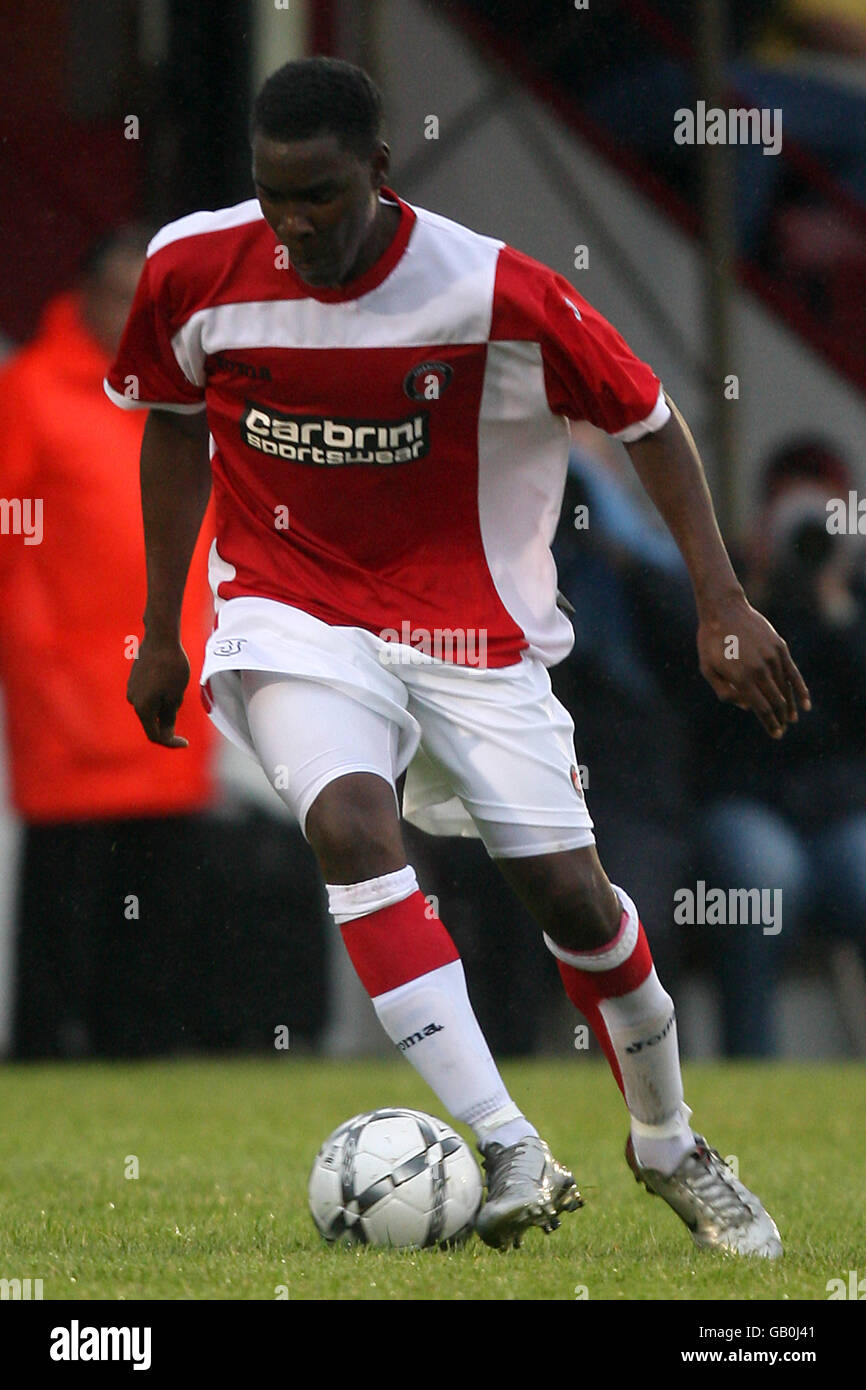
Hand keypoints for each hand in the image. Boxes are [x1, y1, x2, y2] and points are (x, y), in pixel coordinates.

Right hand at [127, 636, 190, 746]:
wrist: (161, 638)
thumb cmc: (172, 668)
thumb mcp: (176, 697)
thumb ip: (169, 717)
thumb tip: (166, 733)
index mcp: (143, 709)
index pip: (155, 736)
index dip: (171, 742)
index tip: (185, 742)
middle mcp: (133, 701)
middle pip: (152, 721)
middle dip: (169, 720)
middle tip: (183, 700)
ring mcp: (132, 689)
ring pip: (151, 707)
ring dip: (165, 705)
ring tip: (177, 684)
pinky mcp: (134, 679)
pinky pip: (148, 694)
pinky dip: (160, 695)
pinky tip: (170, 677)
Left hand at [697, 593, 810, 738]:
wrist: (724, 610)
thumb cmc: (711, 641)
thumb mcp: (707, 669)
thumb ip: (724, 692)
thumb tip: (746, 706)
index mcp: (741, 678)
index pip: (761, 708)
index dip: (770, 724)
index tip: (776, 734)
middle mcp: (759, 669)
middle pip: (776, 702)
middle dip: (780, 719)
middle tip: (781, 729)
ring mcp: (772, 657)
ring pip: (785, 689)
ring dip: (789, 706)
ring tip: (790, 718)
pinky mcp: (779, 647)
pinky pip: (793, 672)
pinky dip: (800, 689)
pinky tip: (806, 703)